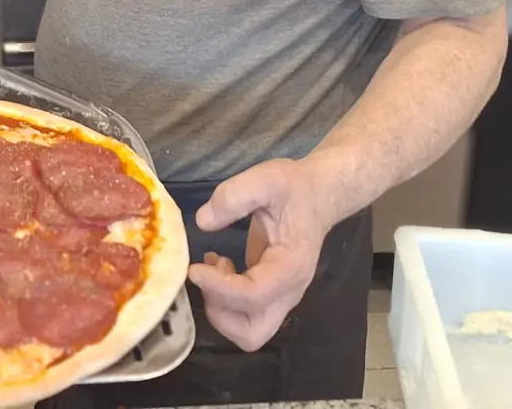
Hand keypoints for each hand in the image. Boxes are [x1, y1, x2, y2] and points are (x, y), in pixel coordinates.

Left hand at [187, 158, 340, 350]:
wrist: (318, 195)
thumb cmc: (294, 188)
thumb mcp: (266, 179)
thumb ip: (234, 196)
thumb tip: (203, 221)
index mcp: (291, 267)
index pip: (253, 296)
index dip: (219, 288)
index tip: (194, 268)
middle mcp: (289, 292)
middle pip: (252, 333)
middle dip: (220, 311)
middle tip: (208, 275)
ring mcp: (280, 297)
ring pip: (247, 332)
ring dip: (220, 308)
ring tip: (215, 267)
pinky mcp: (269, 293)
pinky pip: (244, 315)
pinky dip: (223, 301)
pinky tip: (218, 265)